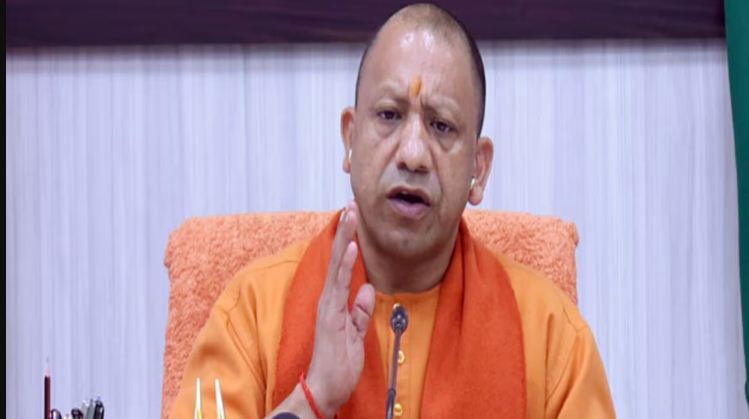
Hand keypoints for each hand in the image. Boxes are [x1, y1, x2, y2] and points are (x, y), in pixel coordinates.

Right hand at [305, 201, 375, 417]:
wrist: (325, 389)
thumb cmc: (339, 365)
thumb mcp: (356, 333)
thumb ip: (360, 311)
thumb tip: (367, 289)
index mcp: (335, 303)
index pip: (343, 266)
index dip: (348, 242)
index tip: (355, 220)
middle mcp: (329, 299)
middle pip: (338, 258)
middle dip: (346, 231)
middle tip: (352, 205)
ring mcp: (328, 306)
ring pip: (337, 265)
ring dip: (344, 238)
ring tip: (350, 214)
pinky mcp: (330, 315)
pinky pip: (338, 285)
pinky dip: (345, 264)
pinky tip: (351, 246)